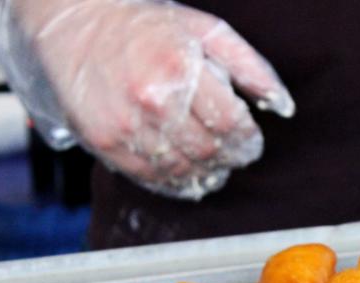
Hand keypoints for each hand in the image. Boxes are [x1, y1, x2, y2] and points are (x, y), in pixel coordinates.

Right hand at [0, 0, 293, 199]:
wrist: (76, 23)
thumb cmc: (146, 26)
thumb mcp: (206, 31)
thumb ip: (250, 67)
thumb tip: (283, 106)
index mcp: (181, 70)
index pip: (230, 125)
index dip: (248, 142)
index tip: (251, 143)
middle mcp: (152, 101)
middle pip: (208, 152)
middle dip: (229, 159)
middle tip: (234, 156)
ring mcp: (125, 125)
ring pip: (180, 171)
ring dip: (205, 174)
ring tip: (213, 167)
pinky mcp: (104, 143)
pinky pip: (149, 177)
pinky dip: (174, 183)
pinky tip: (185, 174)